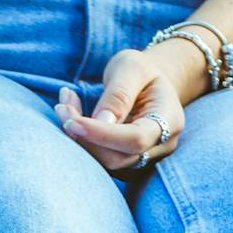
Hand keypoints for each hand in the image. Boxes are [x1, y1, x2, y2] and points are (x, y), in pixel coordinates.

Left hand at [57, 43, 189, 173]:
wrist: (148, 85)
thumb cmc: (142, 71)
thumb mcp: (132, 67)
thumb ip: (119, 93)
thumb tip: (101, 122)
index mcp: (170, 120)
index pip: (136, 139)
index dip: (102, 135)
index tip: (71, 121)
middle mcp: (160, 147)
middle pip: (117, 158)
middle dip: (84, 138)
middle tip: (62, 107)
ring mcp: (143, 160)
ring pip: (104, 163)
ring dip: (78, 140)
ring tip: (64, 106)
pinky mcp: (124, 165)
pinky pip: (98, 161)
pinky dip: (80, 142)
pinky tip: (71, 117)